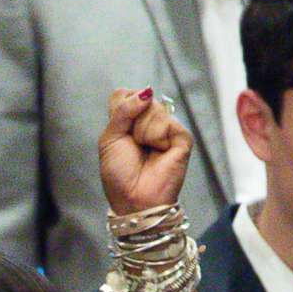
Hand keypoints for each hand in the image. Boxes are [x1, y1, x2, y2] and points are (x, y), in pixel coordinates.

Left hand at [98, 88, 193, 215]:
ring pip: (153, 108)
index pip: (125, 94)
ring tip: (146, 151)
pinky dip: (156, 137)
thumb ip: (123, 110)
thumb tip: (146, 92)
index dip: (120, 108)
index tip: (120, 132)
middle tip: (134, 146)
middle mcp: (150, 121)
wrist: (134, 199)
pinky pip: (166, 121)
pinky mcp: (182, 137)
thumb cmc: (120, 175)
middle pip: (140, 98)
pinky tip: (159, 152)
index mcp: (131, 121)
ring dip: (143, 132)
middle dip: (131, 122)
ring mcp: (167, 128)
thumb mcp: (110, 138)